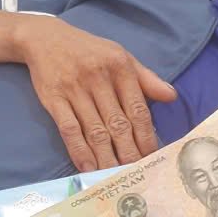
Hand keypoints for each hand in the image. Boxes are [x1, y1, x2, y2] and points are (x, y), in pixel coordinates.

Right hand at [16, 18, 175, 170]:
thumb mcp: (121, 56)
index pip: (138, 109)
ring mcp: (75, 89)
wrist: (46, 38)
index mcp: (120, 67)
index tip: (153, 158)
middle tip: (137, 175)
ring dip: (106, 158)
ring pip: (95, 131)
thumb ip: (146, 79)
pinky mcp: (54, 99)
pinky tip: (88, 169)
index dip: (147, 136)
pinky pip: (69, 130)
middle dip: (129, 153)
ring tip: (116, 178)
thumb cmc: (90, 51)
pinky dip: (79, 152)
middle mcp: (99, 78)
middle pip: (118, 124)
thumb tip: (172, 97)